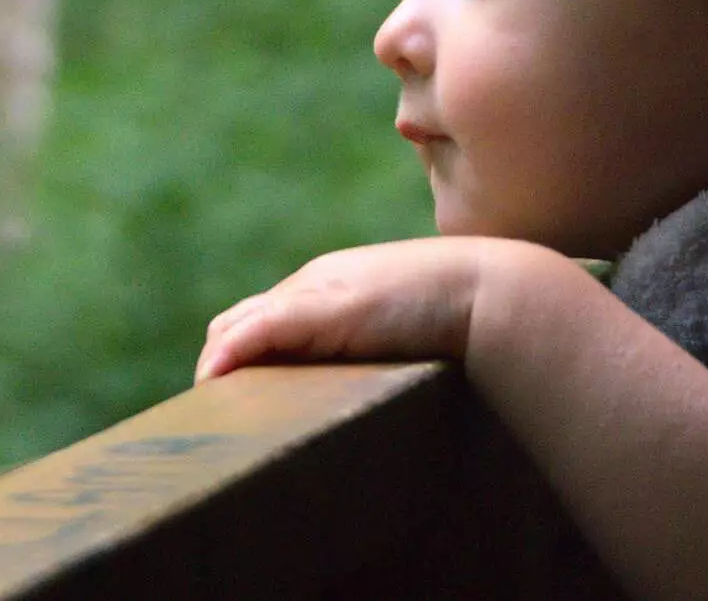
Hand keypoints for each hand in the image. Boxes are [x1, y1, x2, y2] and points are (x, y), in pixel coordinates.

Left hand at [195, 236, 545, 381]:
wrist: (491, 289)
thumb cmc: (461, 313)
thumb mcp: (401, 330)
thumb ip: (370, 348)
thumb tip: (362, 395)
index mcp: (328, 288)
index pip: (260, 320)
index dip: (239, 360)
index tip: (234, 406)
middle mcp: (313, 285)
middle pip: (237, 322)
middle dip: (219, 368)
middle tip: (216, 421)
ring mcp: (316, 294)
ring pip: (237, 326)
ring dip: (218, 369)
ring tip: (216, 416)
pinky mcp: (322, 307)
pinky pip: (256, 329)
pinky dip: (230, 356)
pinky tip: (217, 385)